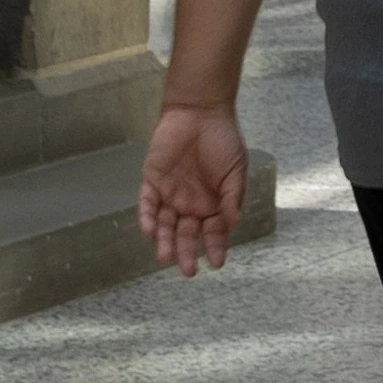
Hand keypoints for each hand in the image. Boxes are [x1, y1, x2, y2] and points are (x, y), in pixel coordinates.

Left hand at [138, 99, 248, 273]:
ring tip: (164, 258)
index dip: (215, 247)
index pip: (213, 232)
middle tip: (187, 270)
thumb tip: (234, 223)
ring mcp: (170, 195)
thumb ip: (232, 197)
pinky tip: (150, 231)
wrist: (199, 112)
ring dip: (164, 241)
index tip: (216, 263)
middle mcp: (190, 204)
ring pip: (165, 225)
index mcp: (213, 204)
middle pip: (186, 234)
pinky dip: (147, 218)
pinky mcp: (152, 182)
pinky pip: (147, 205)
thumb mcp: (236, 170)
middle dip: (186, 252)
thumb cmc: (223, 140)